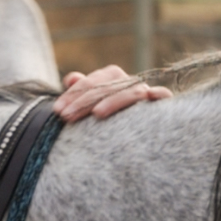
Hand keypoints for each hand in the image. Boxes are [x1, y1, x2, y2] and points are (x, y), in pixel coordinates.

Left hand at [52, 65, 171, 121]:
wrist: (143, 141)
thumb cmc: (111, 123)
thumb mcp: (92, 108)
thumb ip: (81, 93)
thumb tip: (70, 78)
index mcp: (112, 79)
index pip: (91, 82)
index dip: (73, 95)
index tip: (57, 111)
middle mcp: (129, 83)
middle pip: (107, 86)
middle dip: (85, 100)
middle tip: (66, 116)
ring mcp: (146, 93)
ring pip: (130, 91)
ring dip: (114, 100)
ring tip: (97, 114)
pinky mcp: (164, 105)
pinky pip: (164, 96)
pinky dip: (159, 94)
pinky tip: (151, 97)